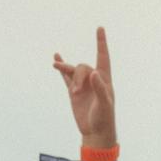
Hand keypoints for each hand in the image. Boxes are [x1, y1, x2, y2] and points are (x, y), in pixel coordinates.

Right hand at [53, 27, 116, 147]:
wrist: (95, 132)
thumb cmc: (104, 118)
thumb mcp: (104, 104)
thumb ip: (100, 88)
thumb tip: (94, 73)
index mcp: (104, 79)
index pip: (103, 57)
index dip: (101, 43)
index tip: (100, 29)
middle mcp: (93, 79)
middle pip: (82, 67)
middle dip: (78, 76)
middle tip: (77, 92)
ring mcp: (83, 85)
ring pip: (73, 71)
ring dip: (66, 72)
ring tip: (58, 71)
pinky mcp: (74, 92)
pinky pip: (66, 76)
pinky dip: (61, 67)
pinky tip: (56, 58)